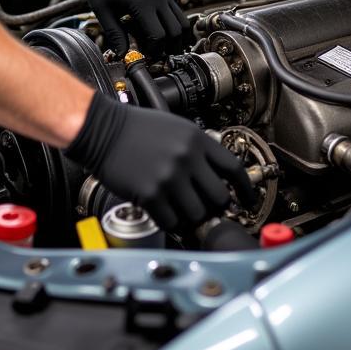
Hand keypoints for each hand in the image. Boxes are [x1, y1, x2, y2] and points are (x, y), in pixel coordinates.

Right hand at [65, 92, 255, 231]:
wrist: (102, 129)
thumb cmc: (136, 128)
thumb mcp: (176, 127)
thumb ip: (198, 149)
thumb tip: (218, 176)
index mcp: (196, 140)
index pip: (234, 168)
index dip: (246, 188)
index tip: (248, 199)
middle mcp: (186, 158)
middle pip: (219, 197)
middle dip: (216, 207)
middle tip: (208, 209)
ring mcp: (169, 177)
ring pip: (197, 214)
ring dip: (192, 217)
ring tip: (182, 210)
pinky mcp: (150, 194)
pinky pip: (172, 221)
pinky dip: (171, 222)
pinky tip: (165, 213)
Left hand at [74, 0, 187, 57]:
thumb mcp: (102, 11)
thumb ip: (115, 34)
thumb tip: (122, 55)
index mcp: (140, 1)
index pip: (157, 35)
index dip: (154, 51)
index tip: (145, 57)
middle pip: (175, 31)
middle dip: (169, 48)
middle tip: (158, 57)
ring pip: (182, 21)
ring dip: (177, 38)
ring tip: (165, 49)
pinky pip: (177, 11)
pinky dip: (175, 26)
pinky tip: (164, 34)